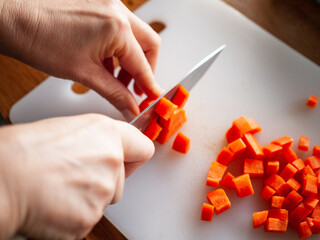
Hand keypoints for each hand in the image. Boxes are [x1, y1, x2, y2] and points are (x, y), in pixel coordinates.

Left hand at [0, 0, 161, 119]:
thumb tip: (130, 106)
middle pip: (148, 44)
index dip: (149, 85)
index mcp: (117, 28)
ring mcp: (109, 4)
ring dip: (130, 59)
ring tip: (116, 79)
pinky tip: (106, 63)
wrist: (12, 18)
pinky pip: (120, 28)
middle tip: (136, 89)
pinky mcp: (99, 3)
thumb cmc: (38, 39)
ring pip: (135, 36)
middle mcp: (118, 11)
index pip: (143, 64)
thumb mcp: (84, 74)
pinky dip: (118, 48)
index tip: (152, 98)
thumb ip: (114, 93)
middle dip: (145, 69)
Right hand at [0, 114, 153, 239]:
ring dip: (87, 199)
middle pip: (121, 181)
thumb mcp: (69, 129)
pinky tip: (55, 203)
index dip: (134, 156)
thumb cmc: (25, 151)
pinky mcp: (88, 221)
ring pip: (103, 201)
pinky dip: (74, 215)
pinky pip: (87, 219)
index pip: (143, 148)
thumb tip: (108, 150)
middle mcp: (112, 162)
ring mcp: (102, 194)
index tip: (128, 160)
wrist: (2, 179)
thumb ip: (98, 140)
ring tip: (58, 188)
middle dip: (103, 181)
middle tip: (73, 176)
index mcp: (107, 135)